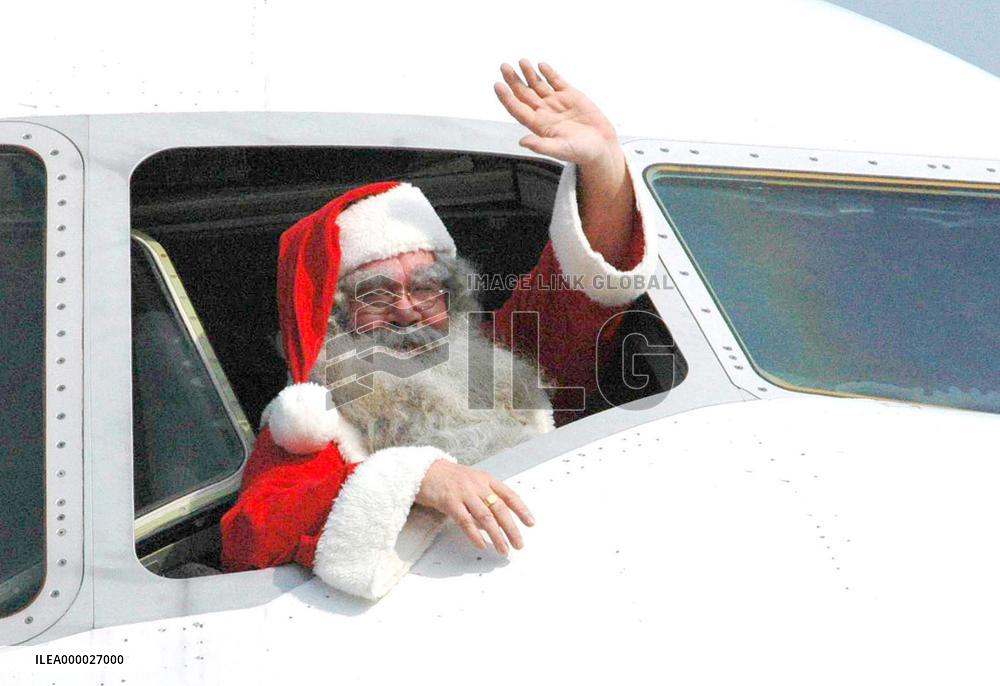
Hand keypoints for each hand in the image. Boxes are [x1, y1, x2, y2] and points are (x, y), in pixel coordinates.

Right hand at [416, 459, 534, 554]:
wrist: (424, 471)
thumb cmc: (449, 480)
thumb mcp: (471, 484)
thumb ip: (484, 501)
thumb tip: (495, 524)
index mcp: (486, 479)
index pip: (509, 495)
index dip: (521, 509)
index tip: (531, 523)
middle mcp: (478, 485)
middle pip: (500, 509)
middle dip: (511, 528)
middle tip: (519, 544)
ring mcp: (464, 493)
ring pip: (486, 517)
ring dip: (497, 535)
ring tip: (504, 549)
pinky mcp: (450, 502)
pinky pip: (466, 521)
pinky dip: (475, 535)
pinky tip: (482, 544)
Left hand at [494, 59, 635, 267]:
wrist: (602, 147)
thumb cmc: (581, 153)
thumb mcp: (561, 150)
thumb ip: (541, 146)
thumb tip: (523, 142)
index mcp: (539, 125)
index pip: (518, 109)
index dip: (507, 98)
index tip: (498, 85)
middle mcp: (545, 112)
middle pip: (524, 94)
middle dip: (513, 80)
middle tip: (504, 67)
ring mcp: (557, 102)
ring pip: (538, 85)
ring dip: (528, 73)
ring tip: (521, 62)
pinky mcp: (571, 96)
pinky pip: (556, 81)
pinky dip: (549, 73)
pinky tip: (541, 66)